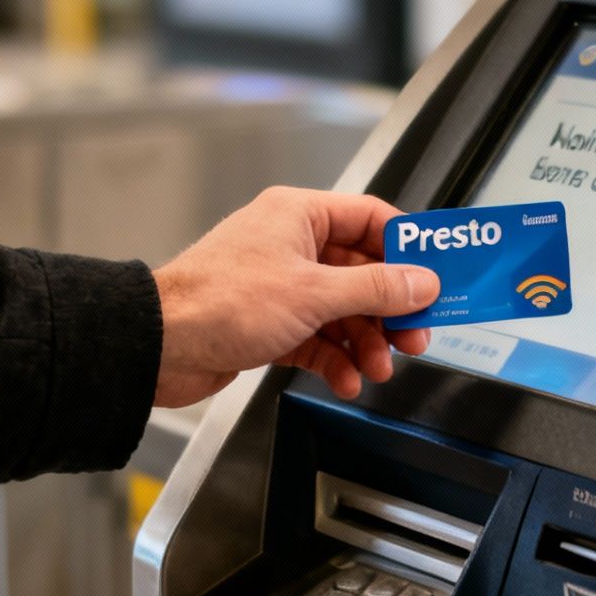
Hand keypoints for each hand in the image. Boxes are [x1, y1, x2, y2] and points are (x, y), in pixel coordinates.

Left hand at [151, 187, 438, 406]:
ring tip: (378, 368)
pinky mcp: (268, 324)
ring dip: (365, 342)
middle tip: (414, 336)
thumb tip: (422, 282)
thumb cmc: (219, 301)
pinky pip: (317, 338)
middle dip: (389, 309)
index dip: (407, 249)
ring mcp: (279, 286)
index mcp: (299, 215)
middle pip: (361, 272)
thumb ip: (376, 288)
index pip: (371, 220)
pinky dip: (335, 360)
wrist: (159, 346)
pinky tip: (346, 379)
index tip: (435, 277)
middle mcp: (290, 245)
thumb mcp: (314, 293)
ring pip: (341, 310)